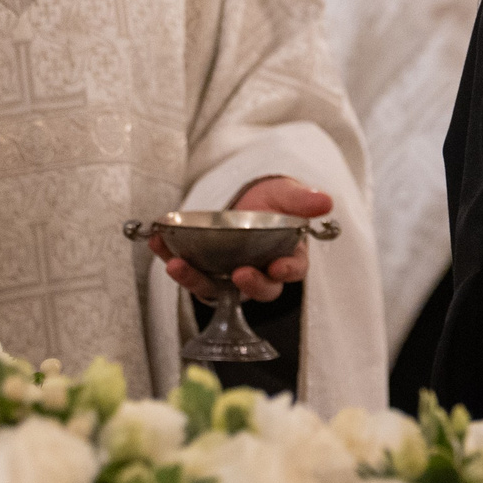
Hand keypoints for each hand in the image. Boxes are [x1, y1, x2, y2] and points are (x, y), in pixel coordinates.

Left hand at [153, 177, 330, 304]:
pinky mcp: (203, 271)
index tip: (278, 268)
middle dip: (248, 285)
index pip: (293, 270)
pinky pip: (188, 271)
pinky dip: (170, 258)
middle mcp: (260, 272)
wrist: (245, 196)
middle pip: (258, 288)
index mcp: (287, 255)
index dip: (286, 271)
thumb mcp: (287, 193)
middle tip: (237, 275)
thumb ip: (303, 200)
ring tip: (176, 264)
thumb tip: (326, 202)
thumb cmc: (271, 199)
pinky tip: (157, 242)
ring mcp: (228, 275)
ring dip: (194, 278)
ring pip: (215, 287)